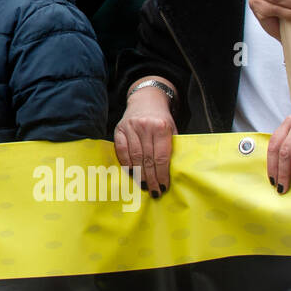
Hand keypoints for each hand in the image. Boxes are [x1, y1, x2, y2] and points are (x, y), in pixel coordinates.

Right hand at [113, 83, 176, 197]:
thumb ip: (171, 147)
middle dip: (151, 178)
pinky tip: (131, 173)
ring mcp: (130, 127)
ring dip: (139, 174)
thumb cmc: (161, 119)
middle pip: (148, 159)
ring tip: (143, 186)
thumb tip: (171, 173)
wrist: (146, 99)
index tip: (163, 187)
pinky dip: (126, 163)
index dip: (162, 174)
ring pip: (134, 156)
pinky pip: (121, 150)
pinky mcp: (119, 129)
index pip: (161, 157)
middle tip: (153, 191)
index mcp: (162, 127)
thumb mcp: (172, 129)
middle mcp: (145, 127)